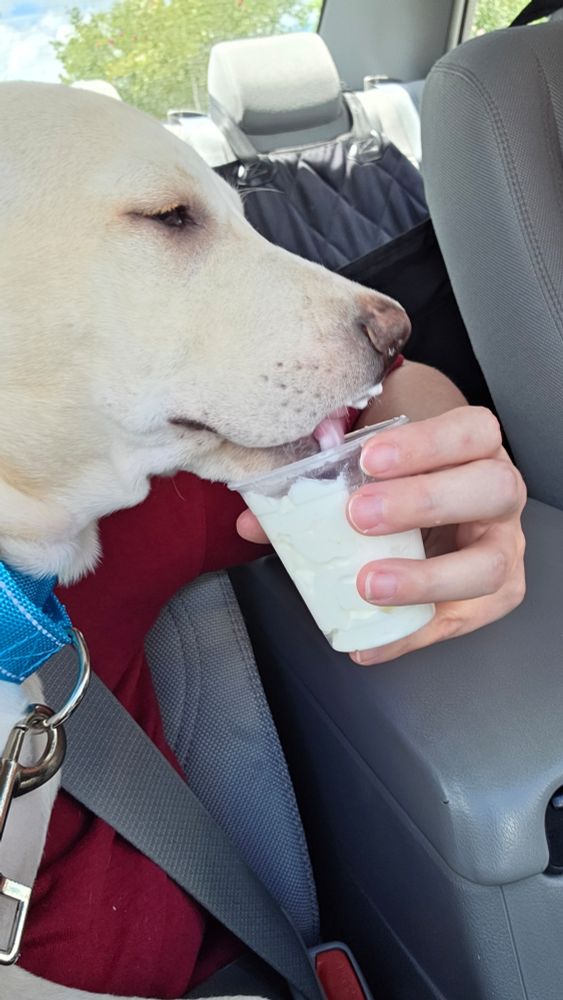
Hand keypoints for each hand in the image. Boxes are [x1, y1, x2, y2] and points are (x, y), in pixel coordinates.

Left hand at [237, 406, 526, 664]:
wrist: (438, 508)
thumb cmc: (403, 481)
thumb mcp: (369, 466)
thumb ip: (319, 480)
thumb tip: (255, 520)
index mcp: (475, 448)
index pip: (471, 431)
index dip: (425, 444)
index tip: (368, 459)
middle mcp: (500, 494)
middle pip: (491, 491)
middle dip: (424, 502)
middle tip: (360, 517)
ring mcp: (503, 548)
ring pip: (489, 567)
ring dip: (426, 579)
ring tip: (368, 584)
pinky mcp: (492, 597)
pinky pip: (460, 622)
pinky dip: (409, 635)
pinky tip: (367, 644)